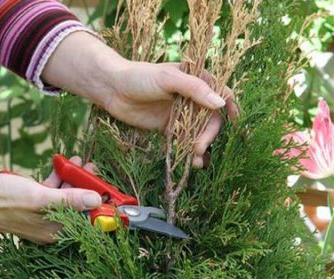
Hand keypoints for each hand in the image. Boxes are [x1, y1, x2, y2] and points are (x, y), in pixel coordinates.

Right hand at [0, 156, 99, 243]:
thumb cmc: (5, 199)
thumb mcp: (41, 198)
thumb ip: (70, 200)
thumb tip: (96, 200)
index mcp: (55, 230)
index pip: (86, 221)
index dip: (99, 206)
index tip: (108, 190)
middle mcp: (52, 225)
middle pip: (78, 206)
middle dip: (86, 185)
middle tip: (92, 168)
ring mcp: (44, 213)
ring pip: (66, 195)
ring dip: (73, 177)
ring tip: (79, 161)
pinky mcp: (36, 202)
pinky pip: (54, 191)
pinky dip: (59, 178)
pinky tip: (62, 164)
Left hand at [106, 62, 238, 166]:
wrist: (112, 89)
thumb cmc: (139, 76)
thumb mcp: (168, 78)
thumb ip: (195, 89)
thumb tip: (221, 104)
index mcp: (196, 80)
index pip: (221, 92)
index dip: (230, 106)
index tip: (235, 121)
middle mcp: (191, 97)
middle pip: (211, 118)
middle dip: (209, 134)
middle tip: (199, 147)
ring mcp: (181, 113)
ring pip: (199, 132)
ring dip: (202, 146)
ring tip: (197, 161)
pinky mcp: (169, 127)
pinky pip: (184, 140)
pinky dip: (189, 151)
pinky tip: (191, 162)